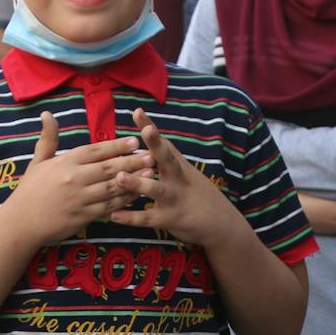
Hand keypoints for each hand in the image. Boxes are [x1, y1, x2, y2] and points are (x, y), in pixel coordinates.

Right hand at [0, 112, 155, 246]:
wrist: (21, 222)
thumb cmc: (30, 190)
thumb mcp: (38, 161)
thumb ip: (48, 138)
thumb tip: (47, 114)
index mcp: (65, 162)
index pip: (96, 150)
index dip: (116, 146)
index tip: (134, 141)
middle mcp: (74, 179)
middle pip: (108, 167)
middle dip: (132, 161)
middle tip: (151, 155)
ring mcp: (80, 198)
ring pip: (112, 187)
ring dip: (133, 180)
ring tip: (150, 173)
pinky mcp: (84, 216)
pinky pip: (109, 206)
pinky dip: (124, 200)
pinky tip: (137, 195)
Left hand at [105, 108, 238, 246]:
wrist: (221, 222)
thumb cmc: (195, 194)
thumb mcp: (185, 172)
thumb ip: (166, 157)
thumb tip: (147, 135)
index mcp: (177, 165)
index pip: (163, 142)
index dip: (150, 127)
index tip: (137, 111)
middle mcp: (177, 178)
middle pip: (166, 158)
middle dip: (156, 143)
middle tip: (146, 131)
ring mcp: (173, 198)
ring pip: (156, 189)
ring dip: (138, 183)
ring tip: (120, 177)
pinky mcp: (169, 219)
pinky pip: (148, 218)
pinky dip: (131, 218)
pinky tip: (114, 216)